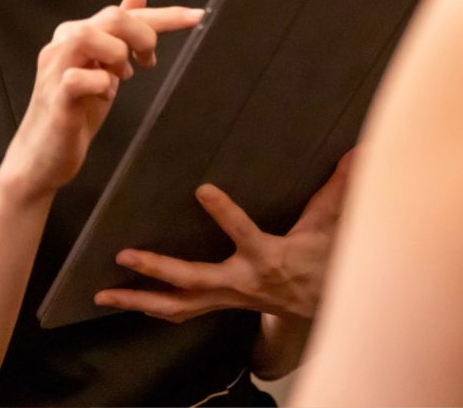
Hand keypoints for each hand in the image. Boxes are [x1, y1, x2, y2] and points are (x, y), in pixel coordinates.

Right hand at [0, 0, 201, 197]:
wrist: (42, 156)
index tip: (197, 16)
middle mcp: (62, 45)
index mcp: (76, 34)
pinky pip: (80, 79)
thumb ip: (120, 33)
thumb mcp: (106, 67)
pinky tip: (104, 96)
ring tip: (120, 79)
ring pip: (90, 37)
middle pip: (111, 17)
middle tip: (148, 62)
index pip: (124, 14)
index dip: (165, 15)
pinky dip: (101, 85)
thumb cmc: (74, 111)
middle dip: (144, 36)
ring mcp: (55, 69)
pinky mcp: (55, 97)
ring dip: (118, 56)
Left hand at [95, 149, 357, 322]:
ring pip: (177, 306)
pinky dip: (151, 307)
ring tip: (103, 293)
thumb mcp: (330, 222)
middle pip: (194, 280)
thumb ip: (339, 186)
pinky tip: (123, 301)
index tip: (202, 190)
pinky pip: (179, 311)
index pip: (244, 234)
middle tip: (124, 256)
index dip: (224, 214)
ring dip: (139, 300)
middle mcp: (241, 282)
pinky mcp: (218, 303)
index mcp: (268, 257)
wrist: (320, 304)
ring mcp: (226, 297)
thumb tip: (359, 151)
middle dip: (158, 269)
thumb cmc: (321, 258)